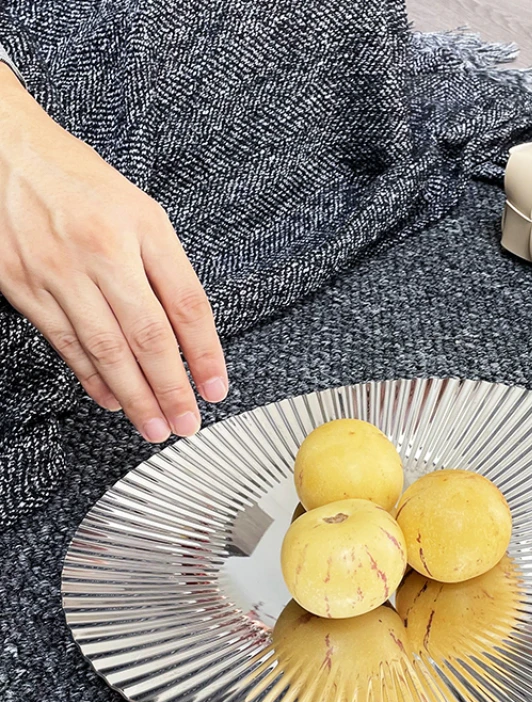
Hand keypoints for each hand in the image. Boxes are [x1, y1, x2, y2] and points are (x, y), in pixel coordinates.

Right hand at [0, 64, 226, 441]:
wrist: (7, 151)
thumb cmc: (83, 184)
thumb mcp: (142, 212)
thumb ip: (167, 268)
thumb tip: (189, 331)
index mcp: (143, 227)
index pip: (187, 303)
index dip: (205, 353)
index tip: (216, 388)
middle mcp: (103, 251)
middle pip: (147, 335)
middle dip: (171, 388)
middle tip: (186, 423)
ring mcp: (59, 271)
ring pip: (105, 348)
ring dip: (134, 395)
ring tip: (155, 425)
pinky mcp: (23, 285)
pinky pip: (66, 343)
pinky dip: (91, 377)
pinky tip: (111, 399)